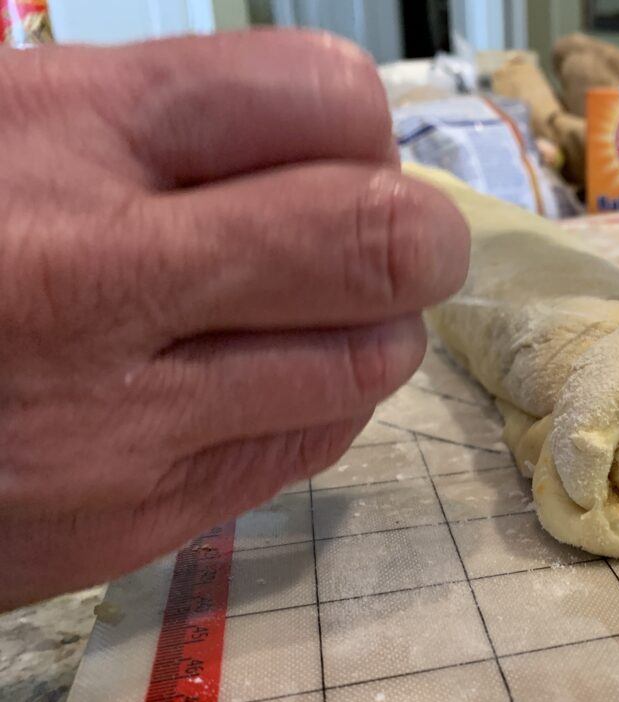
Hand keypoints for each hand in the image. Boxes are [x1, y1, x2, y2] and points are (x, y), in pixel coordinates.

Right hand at [0, 31, 468, 607]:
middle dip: (413, 238)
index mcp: (62, 131)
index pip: (326, 101)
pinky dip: (322, 399)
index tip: (336, 153)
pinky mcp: (144, 518)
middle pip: (379, 241)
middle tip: (383, 242)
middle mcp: (104, 276)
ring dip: (374, 330)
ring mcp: (130, 418)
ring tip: (309, 314)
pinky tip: (258, 379)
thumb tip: (330, 144)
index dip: (356, 128)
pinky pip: (313, 442)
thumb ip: (157, 124)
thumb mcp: (7, 125)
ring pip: (370, 362)